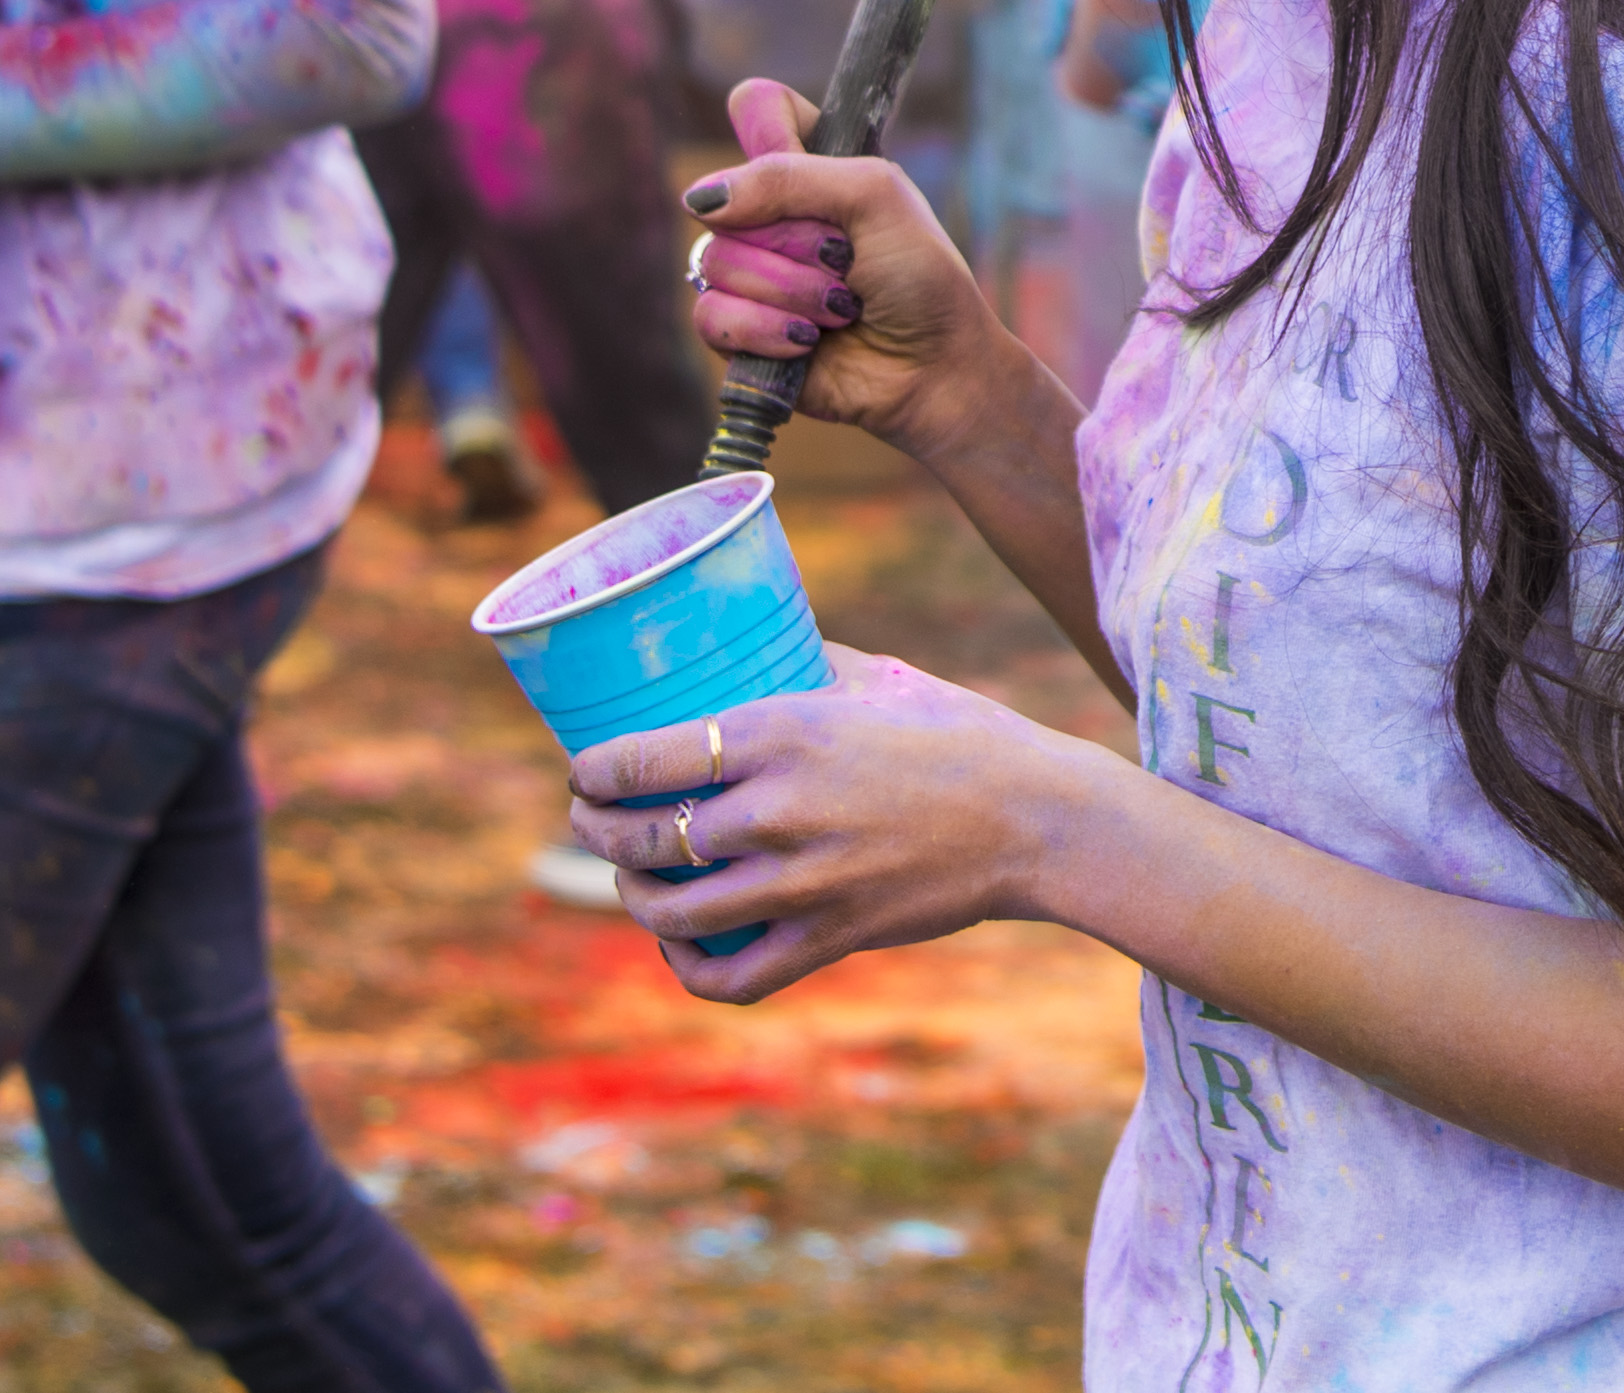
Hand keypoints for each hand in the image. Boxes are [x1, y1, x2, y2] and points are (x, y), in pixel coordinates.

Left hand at [563, 643, 1099, 1003]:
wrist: (1040, 819)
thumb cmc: (964, 737)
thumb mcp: (883, 680)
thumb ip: (812, 668)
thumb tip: (763, 646)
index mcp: (784, 732)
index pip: (643, 760)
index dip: (593, 773)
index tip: (584, 772)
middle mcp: (779, 810)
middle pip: (644, 838)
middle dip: (595, 830)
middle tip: (589, 818)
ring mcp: (801, 883)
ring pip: (671, 911)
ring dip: (632, 895)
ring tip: (629, 877)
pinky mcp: (830, 937)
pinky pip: (731, 976)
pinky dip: (689, 969)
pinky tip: (682, 947)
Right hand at [683, 77, 1026, 461]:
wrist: (934, 366)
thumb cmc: (920, 277)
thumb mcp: (876, 198)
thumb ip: (790, 178)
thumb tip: (702, 199)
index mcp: (809, 166)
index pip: (756, 106)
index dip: (771, 132)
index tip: (810, 162)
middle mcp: (770, 214)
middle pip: (725, 198)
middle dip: (797, 239)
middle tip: (848, 261)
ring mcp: (750, 270)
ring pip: (718, 260)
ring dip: (792, 290)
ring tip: (841, 308)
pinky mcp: (738, 330)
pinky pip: (711, 316)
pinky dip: (767, 330)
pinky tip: (808, 340)